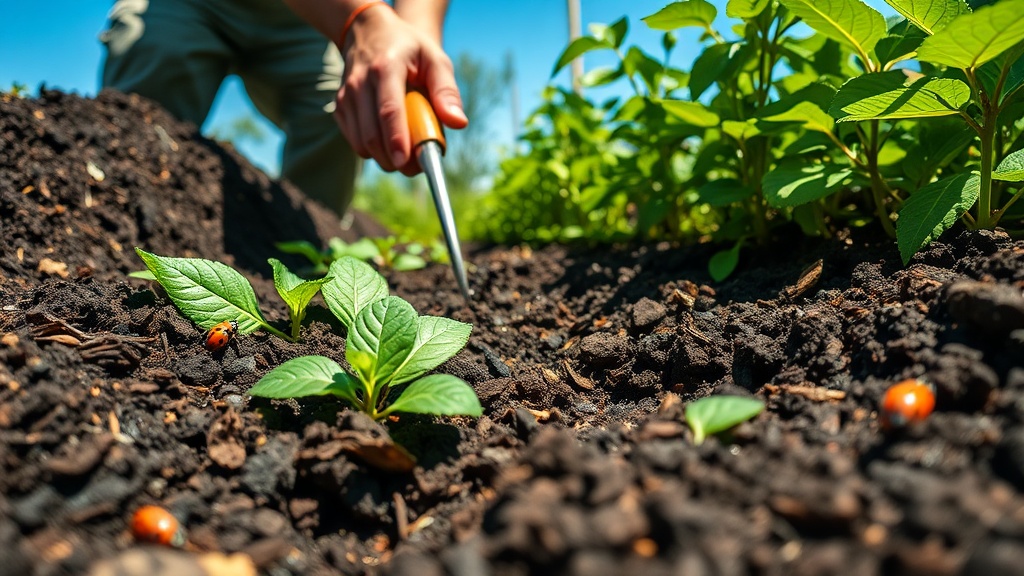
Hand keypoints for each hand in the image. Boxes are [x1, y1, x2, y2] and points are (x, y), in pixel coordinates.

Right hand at [335, 5, 466, 174]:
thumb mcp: (435, 59)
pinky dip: (372, 151)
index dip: (396, 140)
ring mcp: (346, 96)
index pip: (389, 110)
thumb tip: (458, 123)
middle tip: (416, 168)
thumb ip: (447, 91)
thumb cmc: (409, 47)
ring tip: (406, 157)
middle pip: (372, 134)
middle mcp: (360, 82)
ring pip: (361, 142)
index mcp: (386, 68)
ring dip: (384, 159)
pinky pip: (355, 141)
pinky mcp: (340, 107)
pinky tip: (388, 143)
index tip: (406, 162)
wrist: (369, 31)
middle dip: (394, 159)